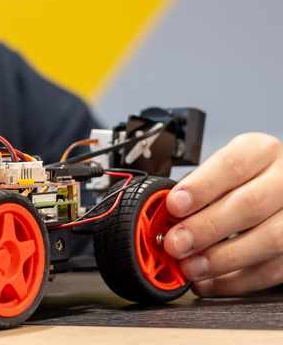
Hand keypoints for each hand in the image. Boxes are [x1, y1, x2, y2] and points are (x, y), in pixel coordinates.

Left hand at [163, 132, 282, 295]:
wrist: (280, 192)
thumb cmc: (244, 180)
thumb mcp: (223, 171)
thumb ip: (197, 189)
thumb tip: (162, 216)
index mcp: (261, 151)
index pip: (232, 165)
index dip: (201, 187)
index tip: (174, 206)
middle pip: (249, 205)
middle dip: (206, 228)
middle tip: (175, 243)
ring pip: (268, 240)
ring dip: (222, 259)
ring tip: (190, 267)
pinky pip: (273, 269)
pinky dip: (238, 281)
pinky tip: (210, 281)